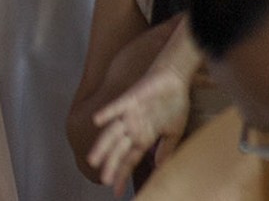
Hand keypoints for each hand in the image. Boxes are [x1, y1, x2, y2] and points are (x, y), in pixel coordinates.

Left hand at [87, 64, 191, 195]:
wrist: (174, 79)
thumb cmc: (173, 104)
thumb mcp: (173, 132)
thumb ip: (165, 149)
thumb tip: (160, 168)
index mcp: (143, 137)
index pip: (130, 159)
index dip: (122, 174)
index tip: (116, 191)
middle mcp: (133, 128)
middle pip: (119, 150)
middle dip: (111, 166)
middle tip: (103, 181)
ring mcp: (129, 114)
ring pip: (113, 133)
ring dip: (103, 146)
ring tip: (93, 160)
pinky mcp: (130, 99)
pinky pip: (117, 107)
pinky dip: (107, 113)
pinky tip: (97, 121)